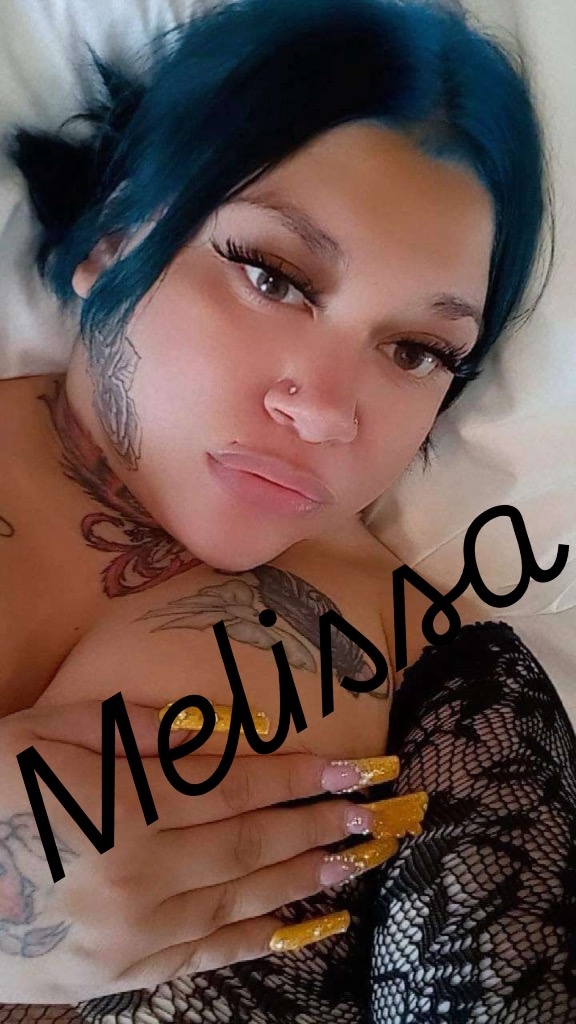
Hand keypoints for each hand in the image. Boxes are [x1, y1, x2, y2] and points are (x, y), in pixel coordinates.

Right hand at [0, 700, 398, 1003]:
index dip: (297, 779)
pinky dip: (253, 942)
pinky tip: (294, 928)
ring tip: (352, 863)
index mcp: (120, 811)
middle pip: (247, 848)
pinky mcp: (115, 976)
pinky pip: (200, 957)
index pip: (234, 790)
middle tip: (372, 816)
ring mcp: (128, 938)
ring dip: (300, 881)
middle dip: (316, 828)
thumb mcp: (54, 732)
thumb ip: (145, 732)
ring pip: (236, 906)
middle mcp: (134, 881)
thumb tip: (229, 732)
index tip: (351, 771)